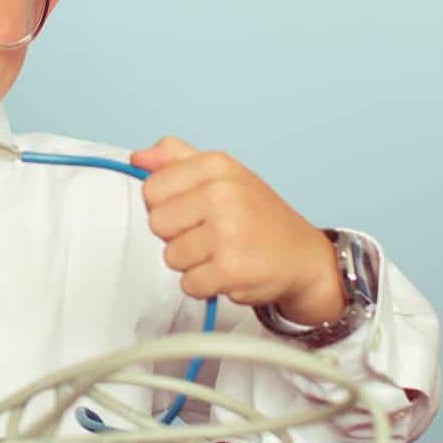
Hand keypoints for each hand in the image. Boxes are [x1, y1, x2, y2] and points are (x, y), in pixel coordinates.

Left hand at [130, 137, 345, 322]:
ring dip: (193, 262)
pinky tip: (229, 272)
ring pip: (171, 256)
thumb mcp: (224, 175)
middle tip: (212, 234)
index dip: (167, 205)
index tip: (194, 210)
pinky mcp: (230, 269)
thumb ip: (176, 159)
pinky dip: (205, 285)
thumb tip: (137, 157)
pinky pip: (188, 284)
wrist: (304, 257)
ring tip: (223, 252)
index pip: (152, 189)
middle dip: (179, 235)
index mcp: (216, 166)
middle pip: (157, 224)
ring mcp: (227, 232)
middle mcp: (222, 194)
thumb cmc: (259, 217)